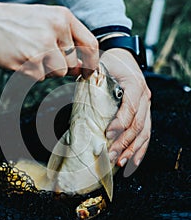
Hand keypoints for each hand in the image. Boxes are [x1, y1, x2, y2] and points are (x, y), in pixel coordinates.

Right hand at [0, 0, 98, 79]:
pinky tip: (21, 59)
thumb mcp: (46, 18)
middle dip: (62, 66)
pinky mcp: (28, 61)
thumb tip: (82, 65)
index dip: (92, 63)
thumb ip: (66, 37)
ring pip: (59, 73)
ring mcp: (42, 46)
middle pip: (73, 63)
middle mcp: (55, 29)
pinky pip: (41, 78)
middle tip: (44, 56)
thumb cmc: (16, 21)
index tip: (87, 72)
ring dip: (47, 70)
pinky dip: (32, 73)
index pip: (91, 44)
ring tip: (30, 55)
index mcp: (63, 16)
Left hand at [101, 48, 150, 176]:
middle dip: (123, 143)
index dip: (120, 123)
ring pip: (144, 132)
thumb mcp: (99, 64)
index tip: (108, 134)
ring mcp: (147, 106)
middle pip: (138, 124)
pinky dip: (141, 149)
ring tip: (120, 161)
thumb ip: (89, 74)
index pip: (130, 107)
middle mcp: (144, 96)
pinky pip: (147, 133)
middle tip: (109, 155)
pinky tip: (134, 161)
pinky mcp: (146, 113)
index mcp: (134, 83)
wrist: (123, 58)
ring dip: (132, 150)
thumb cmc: (110, 62)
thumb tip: (72, 83)